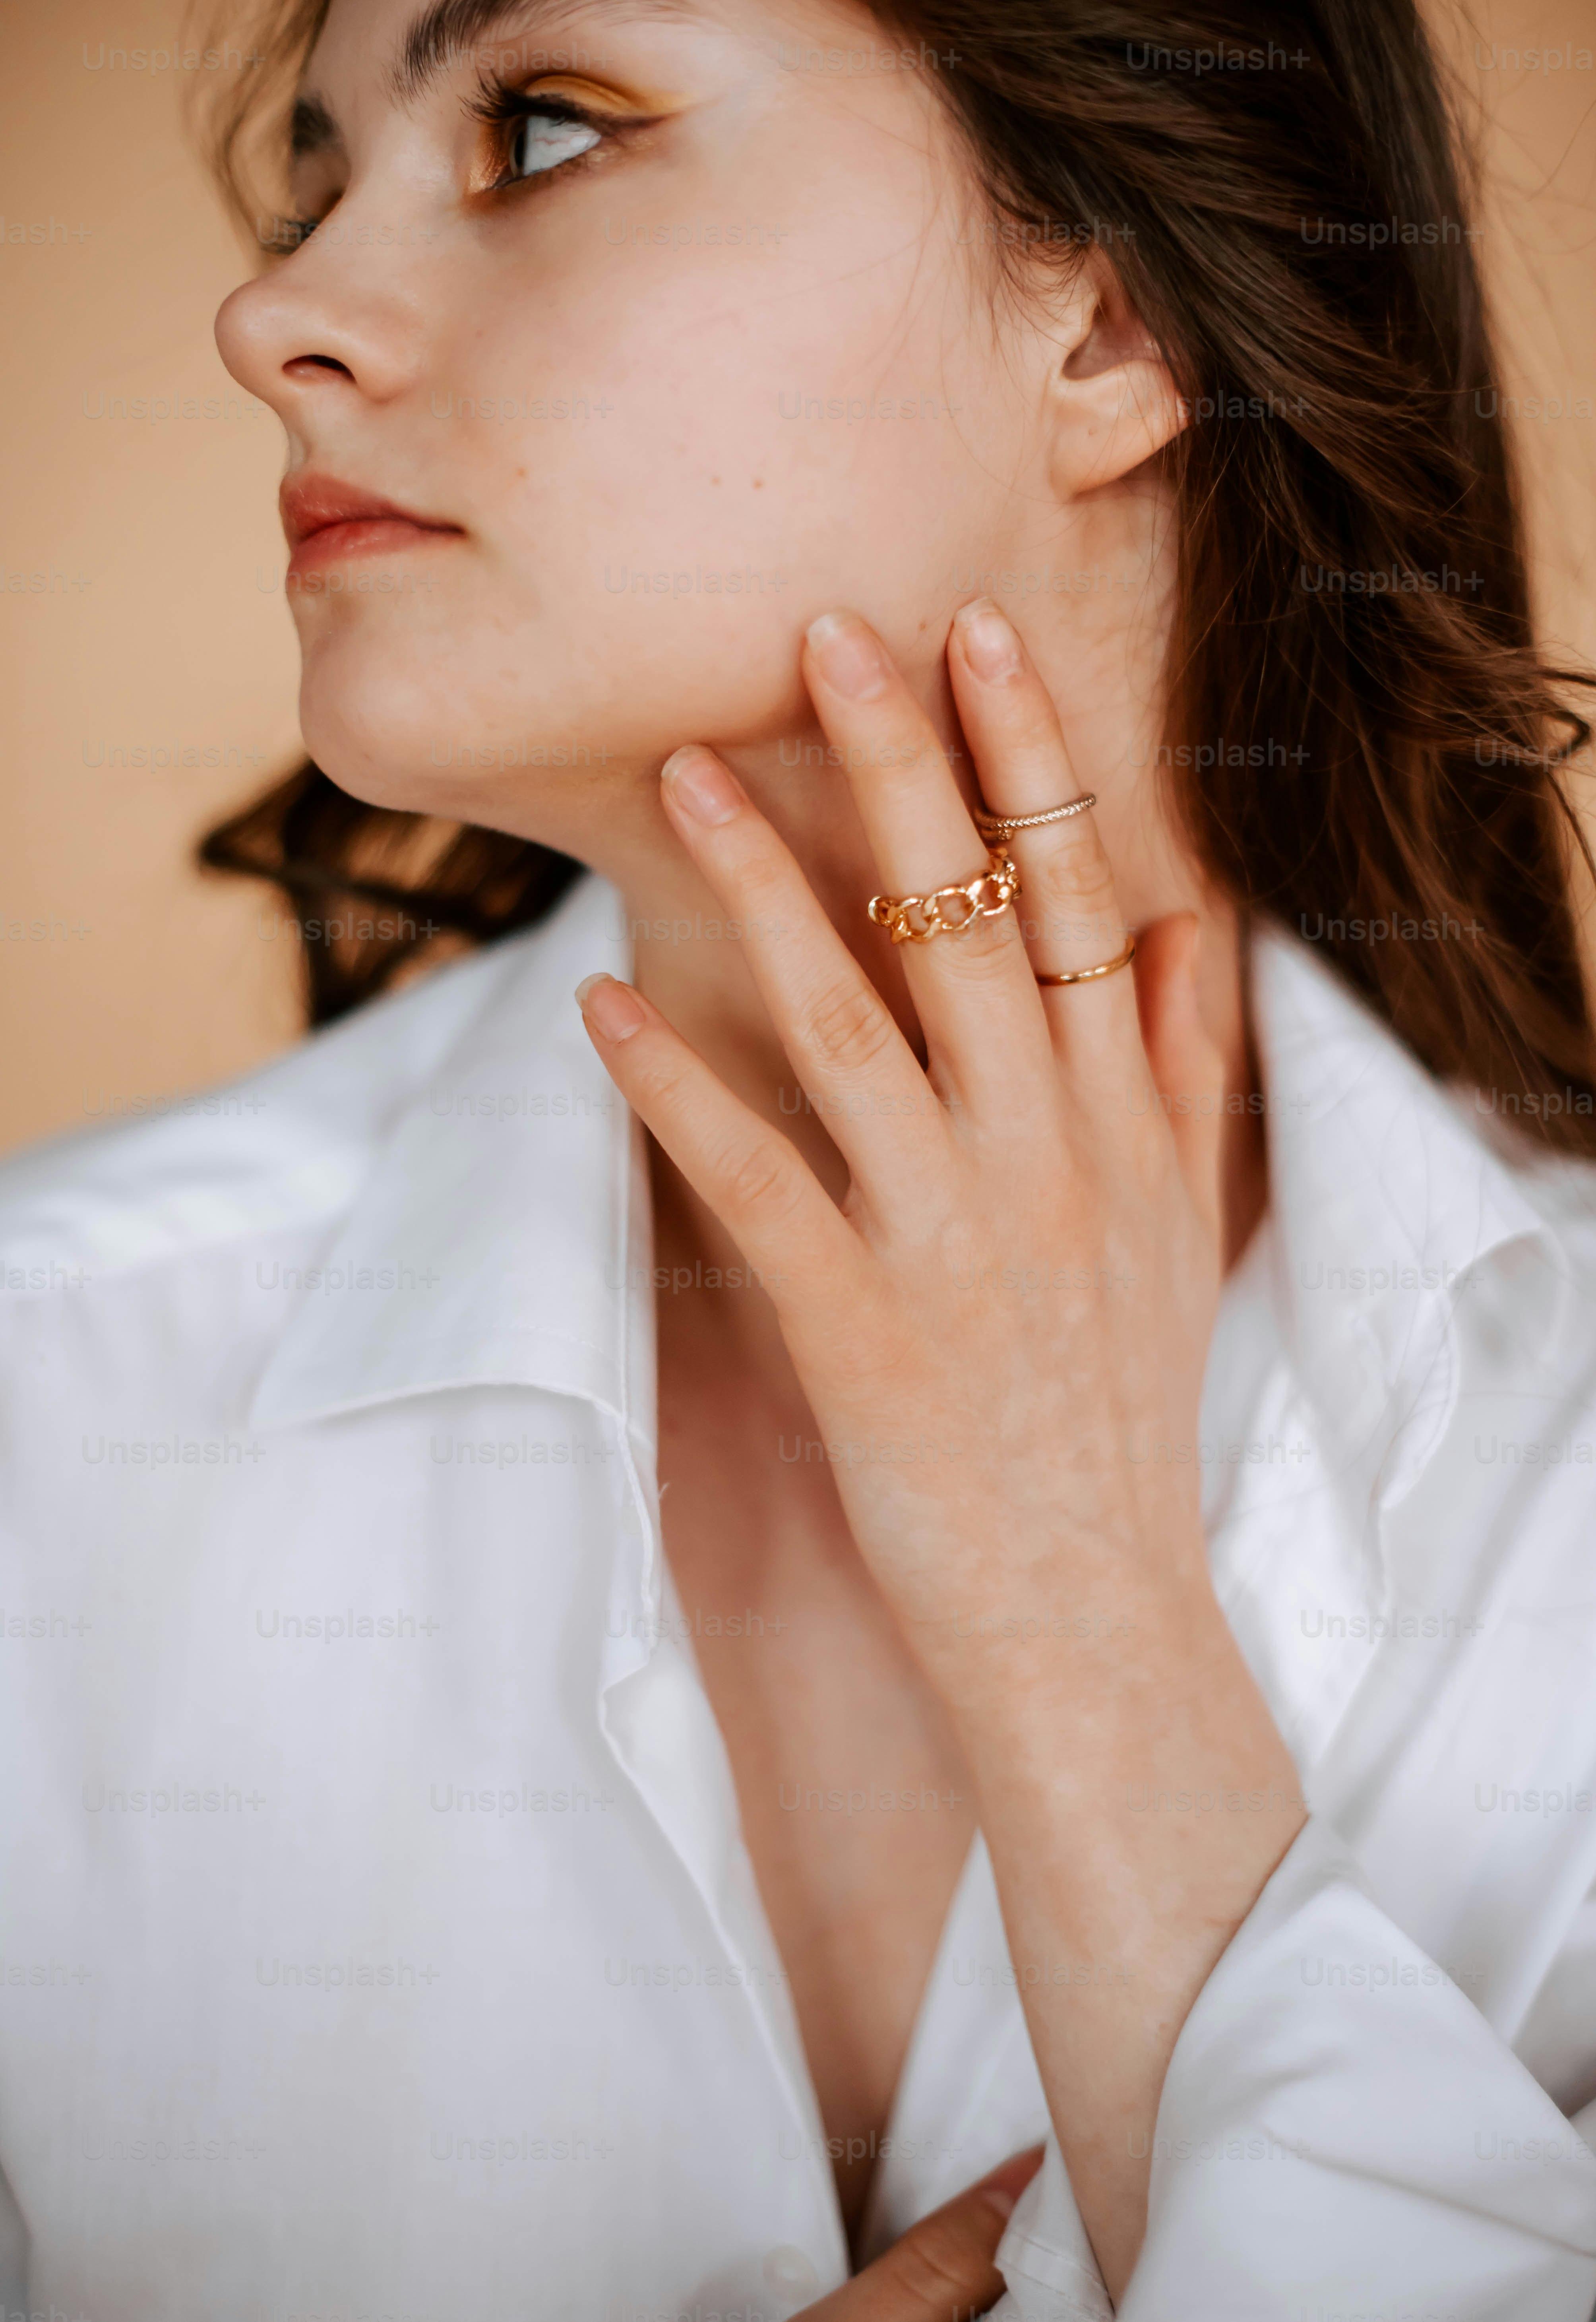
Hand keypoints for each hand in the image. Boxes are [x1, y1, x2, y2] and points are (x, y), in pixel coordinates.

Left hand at [579, 600, 1302, 2293]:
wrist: (1098, 1615)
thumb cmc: (1125, 1409)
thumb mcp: (1190, 1223)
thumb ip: (1190, 1066)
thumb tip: (1188, 919)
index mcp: (1125, 1121)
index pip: (1078, 900)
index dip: (1026, 761)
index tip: (973, 635)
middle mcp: (1048, 1154)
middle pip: (967, 924)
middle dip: (898, 769)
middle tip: (822, 633)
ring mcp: (955, 1237)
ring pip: (851, 1025)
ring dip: (764, 892)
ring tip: (684, 774)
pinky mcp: (862, 1326)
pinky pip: (756, 1181)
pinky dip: (676, 1091)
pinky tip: (601, 1009)